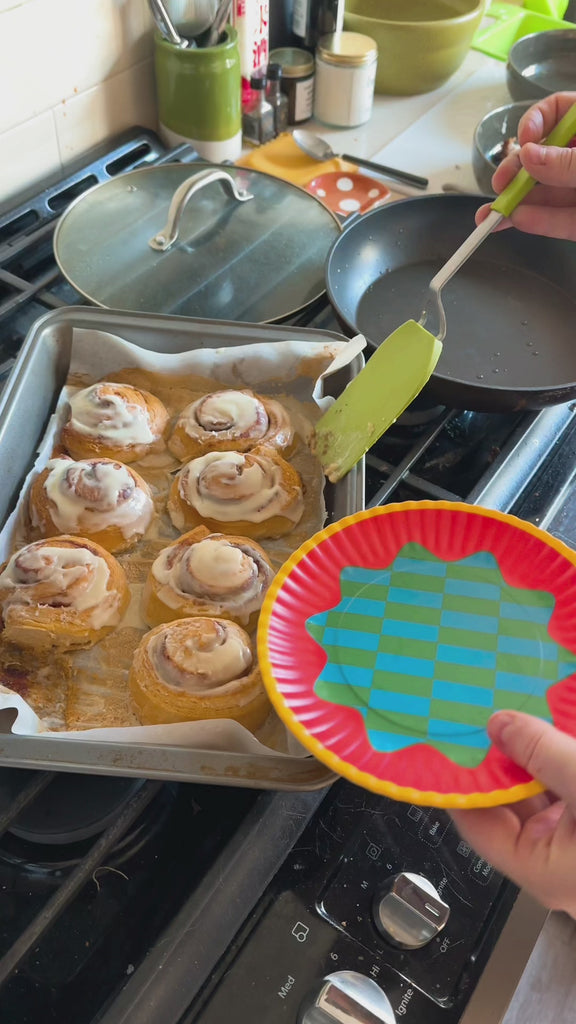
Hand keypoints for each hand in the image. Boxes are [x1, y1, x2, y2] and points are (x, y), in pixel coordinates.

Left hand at [450, 710, 575, 918]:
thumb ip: (543, 754)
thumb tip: (498, 725)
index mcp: (540, 870)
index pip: (475, 822)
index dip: (457, 779)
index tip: (441, 740)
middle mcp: (554, 863)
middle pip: (506, 806)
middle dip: (494, 760)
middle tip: (475, 715)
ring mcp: (575, 846)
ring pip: (538, 796)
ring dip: (529, 759)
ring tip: (511, 714)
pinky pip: (564, 793)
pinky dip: (554, 764)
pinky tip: (549, 731)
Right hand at [475, 91, 575, 240]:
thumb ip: (568, 161)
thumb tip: (529, 156)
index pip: (559, 110)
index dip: (537, 121)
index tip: (524, 139)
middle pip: (545, 156)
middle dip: (518, 171)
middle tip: (500, 185)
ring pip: (550, 193)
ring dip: (520, 203)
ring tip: (494, 216)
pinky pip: (563, 220)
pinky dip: (541, 222)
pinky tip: (519, 222)